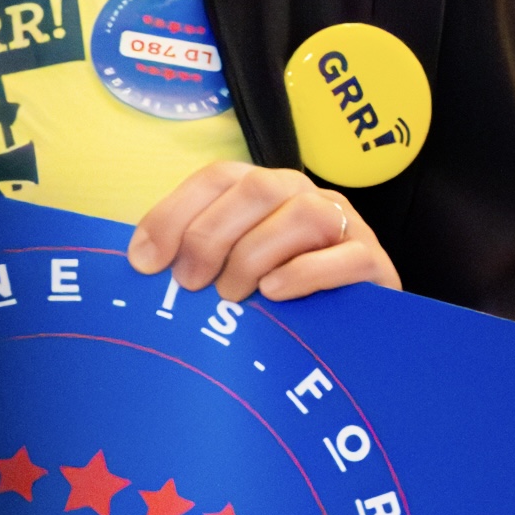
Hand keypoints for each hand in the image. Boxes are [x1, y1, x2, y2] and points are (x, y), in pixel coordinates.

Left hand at [128, 162, 400, 302]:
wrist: (356, 336)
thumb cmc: (281, 302)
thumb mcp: (232, 274)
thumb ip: (197, 260)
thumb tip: (141, 264)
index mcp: (265, 191)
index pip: (218, 178)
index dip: (175, 213)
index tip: (145, 261)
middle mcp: (304, 197)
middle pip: (257, 189)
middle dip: (212, 236)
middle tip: (191, 284)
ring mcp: (345, 226)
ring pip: (304, 214)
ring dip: (257, 253)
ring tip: (235, 294)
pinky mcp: (373, 262)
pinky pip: (346, 255)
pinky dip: (306, 271)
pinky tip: (276, 293)